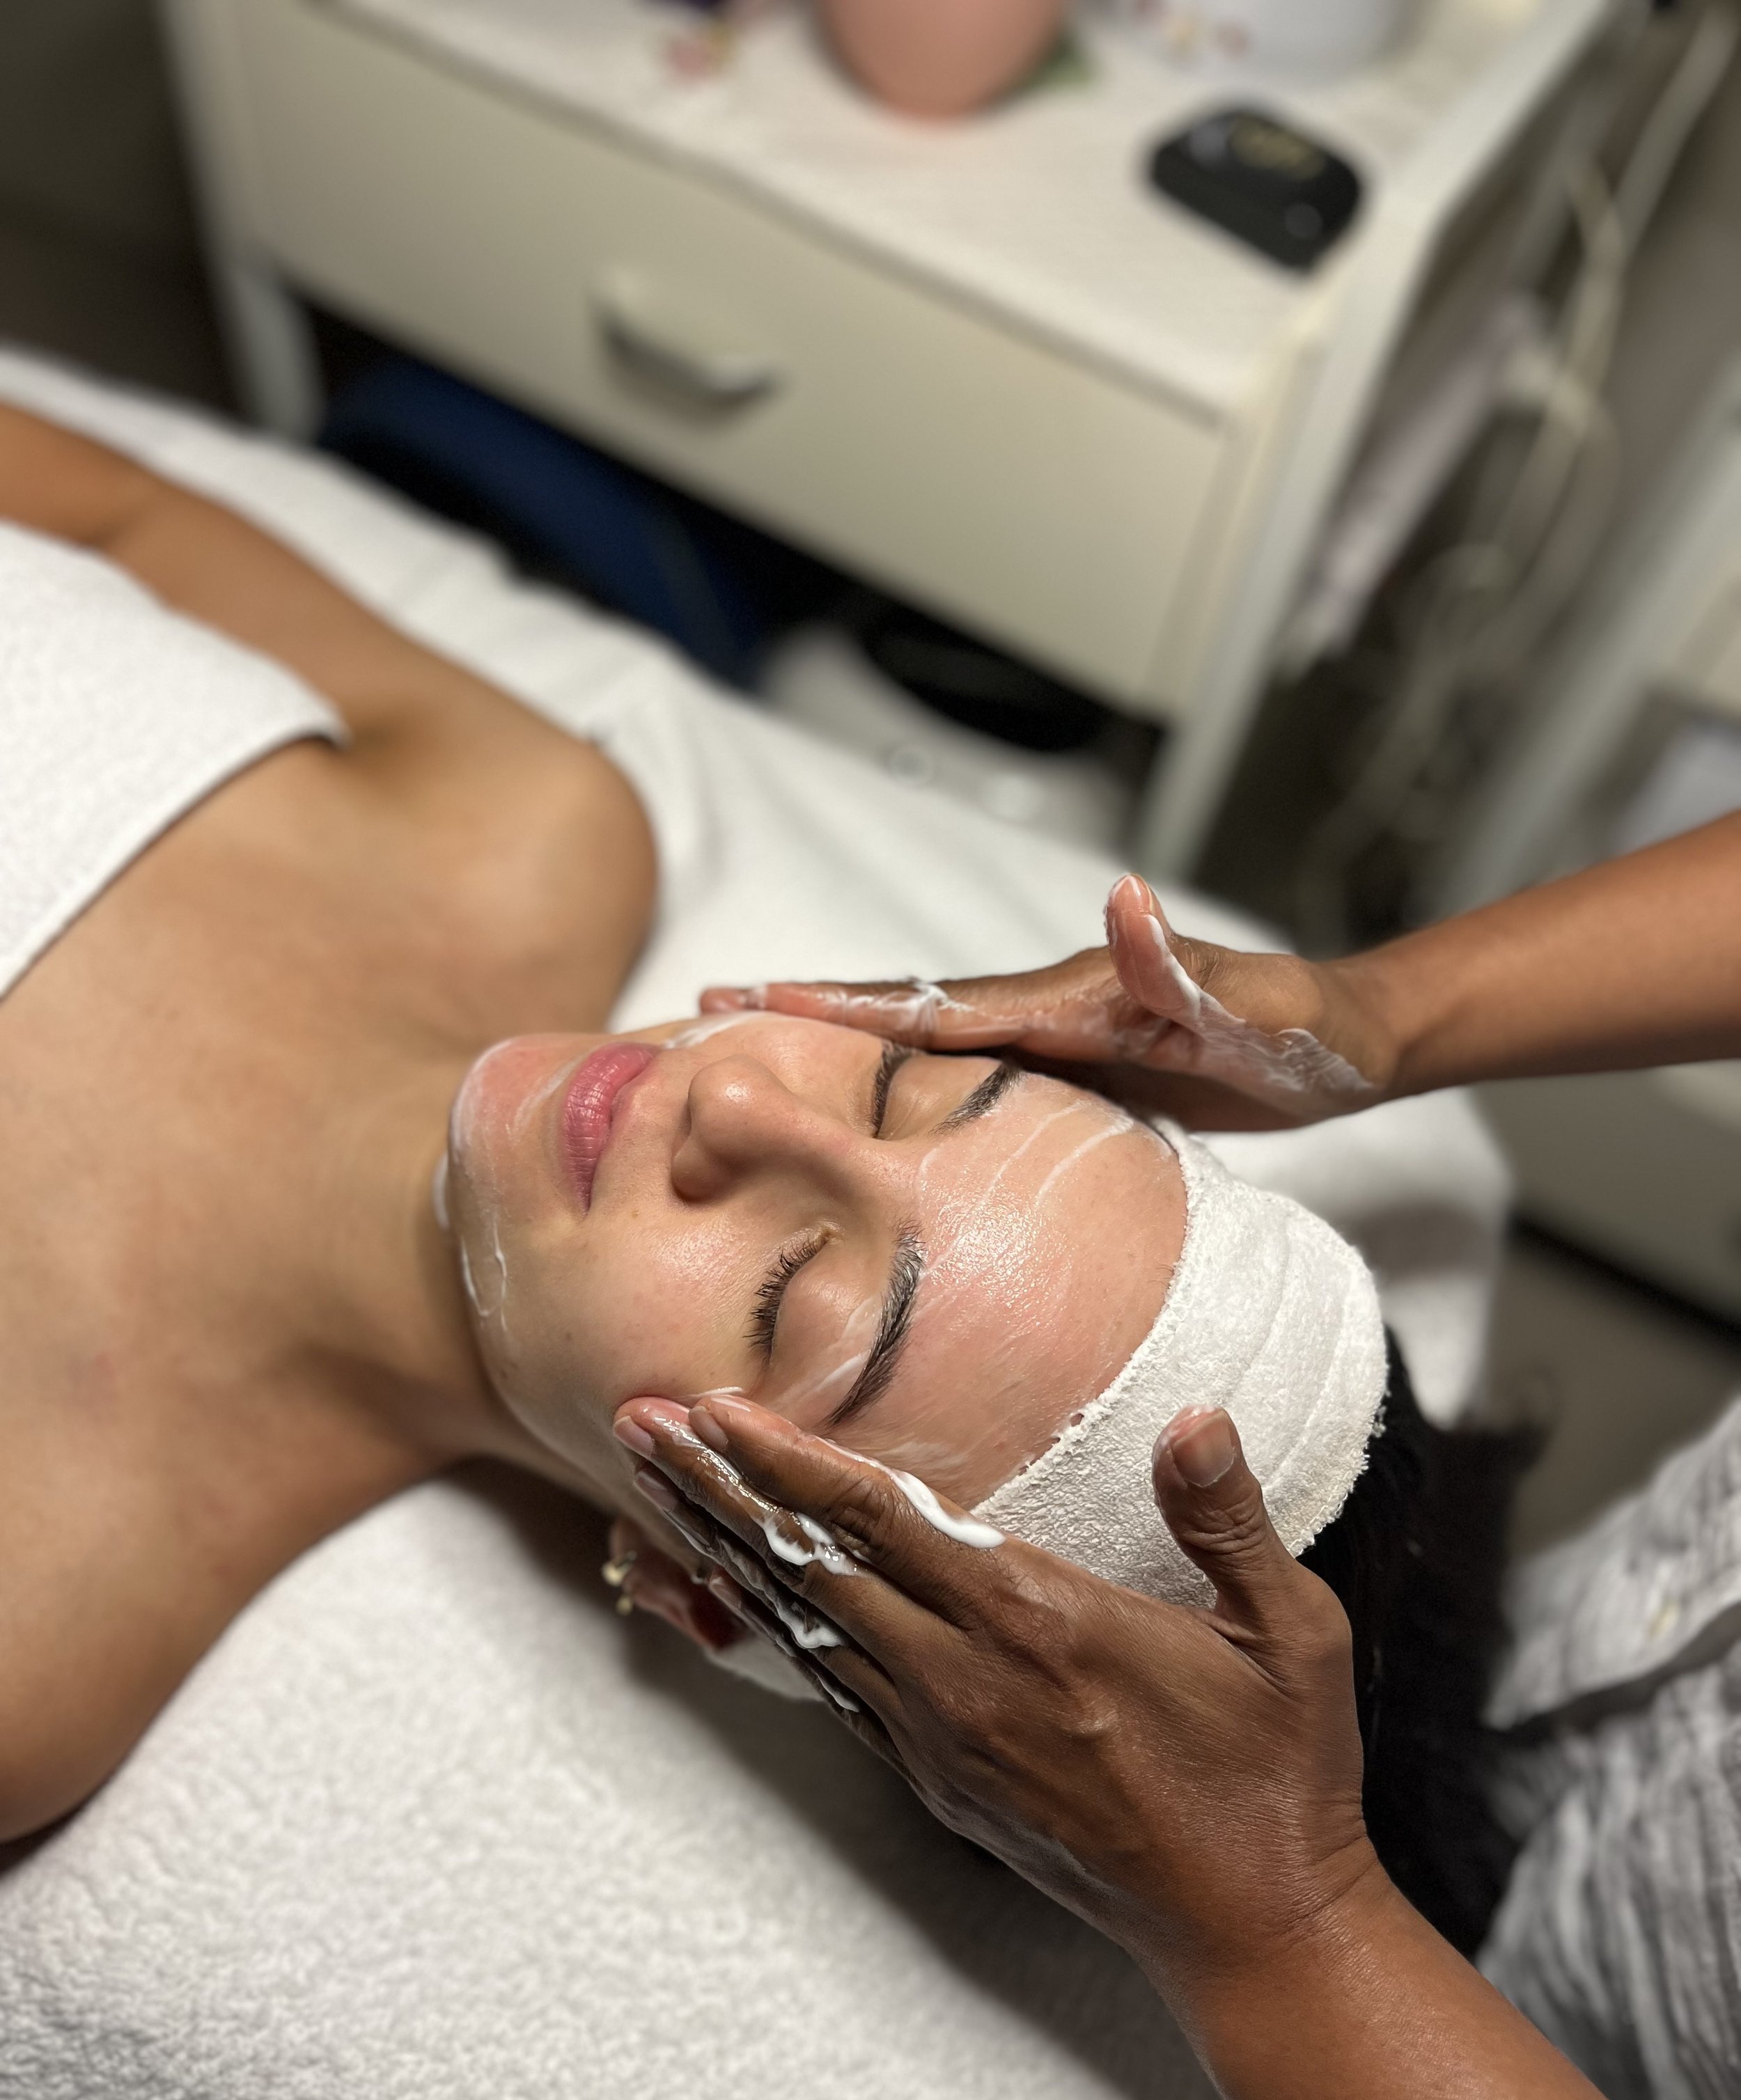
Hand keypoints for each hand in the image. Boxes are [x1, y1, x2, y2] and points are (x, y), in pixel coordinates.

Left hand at [612, 1393, 1385, 2009]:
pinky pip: (830, 1689)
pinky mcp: (937, 1783)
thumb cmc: (1277, 1775)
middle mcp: (966, 1682)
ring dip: (723, 1551)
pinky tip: (731, 1592)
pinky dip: (768, 1631)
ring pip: (802, 1627)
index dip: (789, 1459)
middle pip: (807, 1566)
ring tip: (654, 1490)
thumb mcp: (1292, 1637)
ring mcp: (940, 1741)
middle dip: (714, 1489)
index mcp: (1042, 1624)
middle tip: (637, 1423)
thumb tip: (1195, 1417)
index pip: (881, 1521)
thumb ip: (1229, 1521)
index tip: (715, 1408)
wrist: (1250, 1930)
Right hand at [701, 875, 1390, 1128]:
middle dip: (805, 1008)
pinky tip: (873, 1110)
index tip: (748, 994)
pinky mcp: (1076, 1074)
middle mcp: (1045, 1009)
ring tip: (758, 1050)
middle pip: (904, 1013)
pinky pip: (969, 1082)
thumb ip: (1178, 960)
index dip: (838, 1002)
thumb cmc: (1303, 1031)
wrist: (1345, 1043)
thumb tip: (1121, 894)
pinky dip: (906, 1086)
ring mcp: (1056, 1041)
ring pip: (925, 1046)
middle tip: (703, 1008)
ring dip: (840, 1045)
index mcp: (1066, 998)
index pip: (930, 1003)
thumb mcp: (1249, 1006)